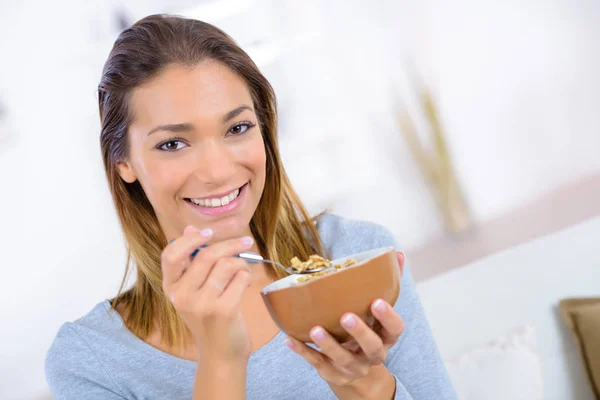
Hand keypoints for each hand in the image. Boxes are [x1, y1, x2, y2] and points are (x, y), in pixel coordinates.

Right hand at [161, 225, 254, 362]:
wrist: (220, 353)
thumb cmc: (210, 316)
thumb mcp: (195, 290)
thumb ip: (192, 261)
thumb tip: (189, 228)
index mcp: (171, 288)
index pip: (170, 254)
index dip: (190, 239)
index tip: (208, 233)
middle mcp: (181, 296)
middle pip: (206, 255)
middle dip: (231, 244)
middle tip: (246, 242)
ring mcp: (202, 304)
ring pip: (227, 264)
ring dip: (242, 263)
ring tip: (243, 272)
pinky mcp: (223, 310)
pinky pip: (241, 277)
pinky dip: (247, 276)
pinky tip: (245, 284)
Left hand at [285, 252, 405, 396]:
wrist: (355, 372)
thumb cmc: (367, 331)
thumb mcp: (378, 314)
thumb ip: (388, 285)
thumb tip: (398, 255)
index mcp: (386, 337)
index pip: (395, 329)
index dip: (388, 318)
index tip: (376, 302)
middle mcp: (373, 354)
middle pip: (372, 347)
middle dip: (360, 332)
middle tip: (346, 316)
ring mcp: (353, 366)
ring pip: (343, 358)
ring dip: (329, 344)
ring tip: (315, 329)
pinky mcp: (332, 373)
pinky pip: (318, 363)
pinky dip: (303, 351)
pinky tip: (290, 339)